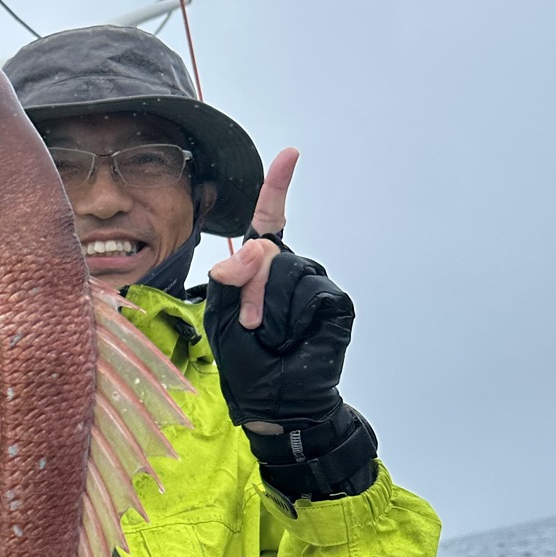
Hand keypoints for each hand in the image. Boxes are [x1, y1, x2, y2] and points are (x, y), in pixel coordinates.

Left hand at [202, 151, 377, 498]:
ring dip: (266, 308)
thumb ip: (229, 279)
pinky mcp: (335, 305)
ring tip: (267, 336)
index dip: (278, 186)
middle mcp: (291, 271)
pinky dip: (292, 320)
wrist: (276, 403)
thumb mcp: (220, 316)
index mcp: (261, 269)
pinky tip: (294, 340)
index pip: (270, 220)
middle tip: (247, 324)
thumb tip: (246, 252)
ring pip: (286, 273)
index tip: (291, 154)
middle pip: (266, 249)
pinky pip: (310, 295)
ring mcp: (315, 286)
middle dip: (247, 286)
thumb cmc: (245, 362)